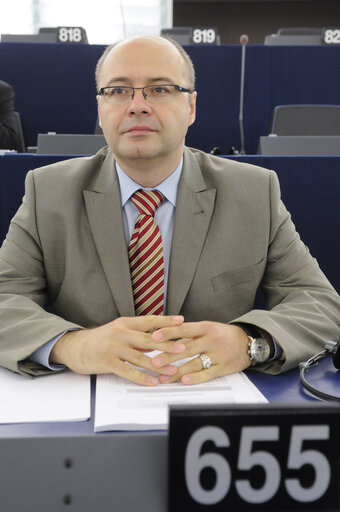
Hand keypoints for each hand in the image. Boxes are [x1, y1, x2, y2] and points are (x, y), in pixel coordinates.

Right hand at [50, 315, 184, 385]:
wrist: (74, 346)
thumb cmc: (99, 340)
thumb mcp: (118, 331)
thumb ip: (136, 334)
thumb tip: (158, 338)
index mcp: (125, 323)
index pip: (149, 320)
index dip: (166, 320)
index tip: (181, 321)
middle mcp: (120, 332)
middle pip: (148, 339)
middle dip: (167, 344)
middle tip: (183, 348)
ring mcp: (113, 347)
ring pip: (140, 356)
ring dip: (157, 365)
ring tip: (171, 371)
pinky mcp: (107, 361)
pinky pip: (127, 370)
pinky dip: (140, 377)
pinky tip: (151, 382)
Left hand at [150, 321, 250, 384]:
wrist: (248, 342)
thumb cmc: (222, 334)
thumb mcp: (207, 328)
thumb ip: (188, 334)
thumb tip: (164, 338)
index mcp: (206, 327)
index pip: (184, 329)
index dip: (169, 333)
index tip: (154, 337)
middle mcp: (211, 340)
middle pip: (187, 348)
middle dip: (169, 356)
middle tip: (153, 362)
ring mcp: (218, 355)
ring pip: (195, 363)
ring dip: (178, 371)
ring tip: (163, 377)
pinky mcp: (223, 368)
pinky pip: (207, 374)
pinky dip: (196, 378)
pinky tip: (184, 381)